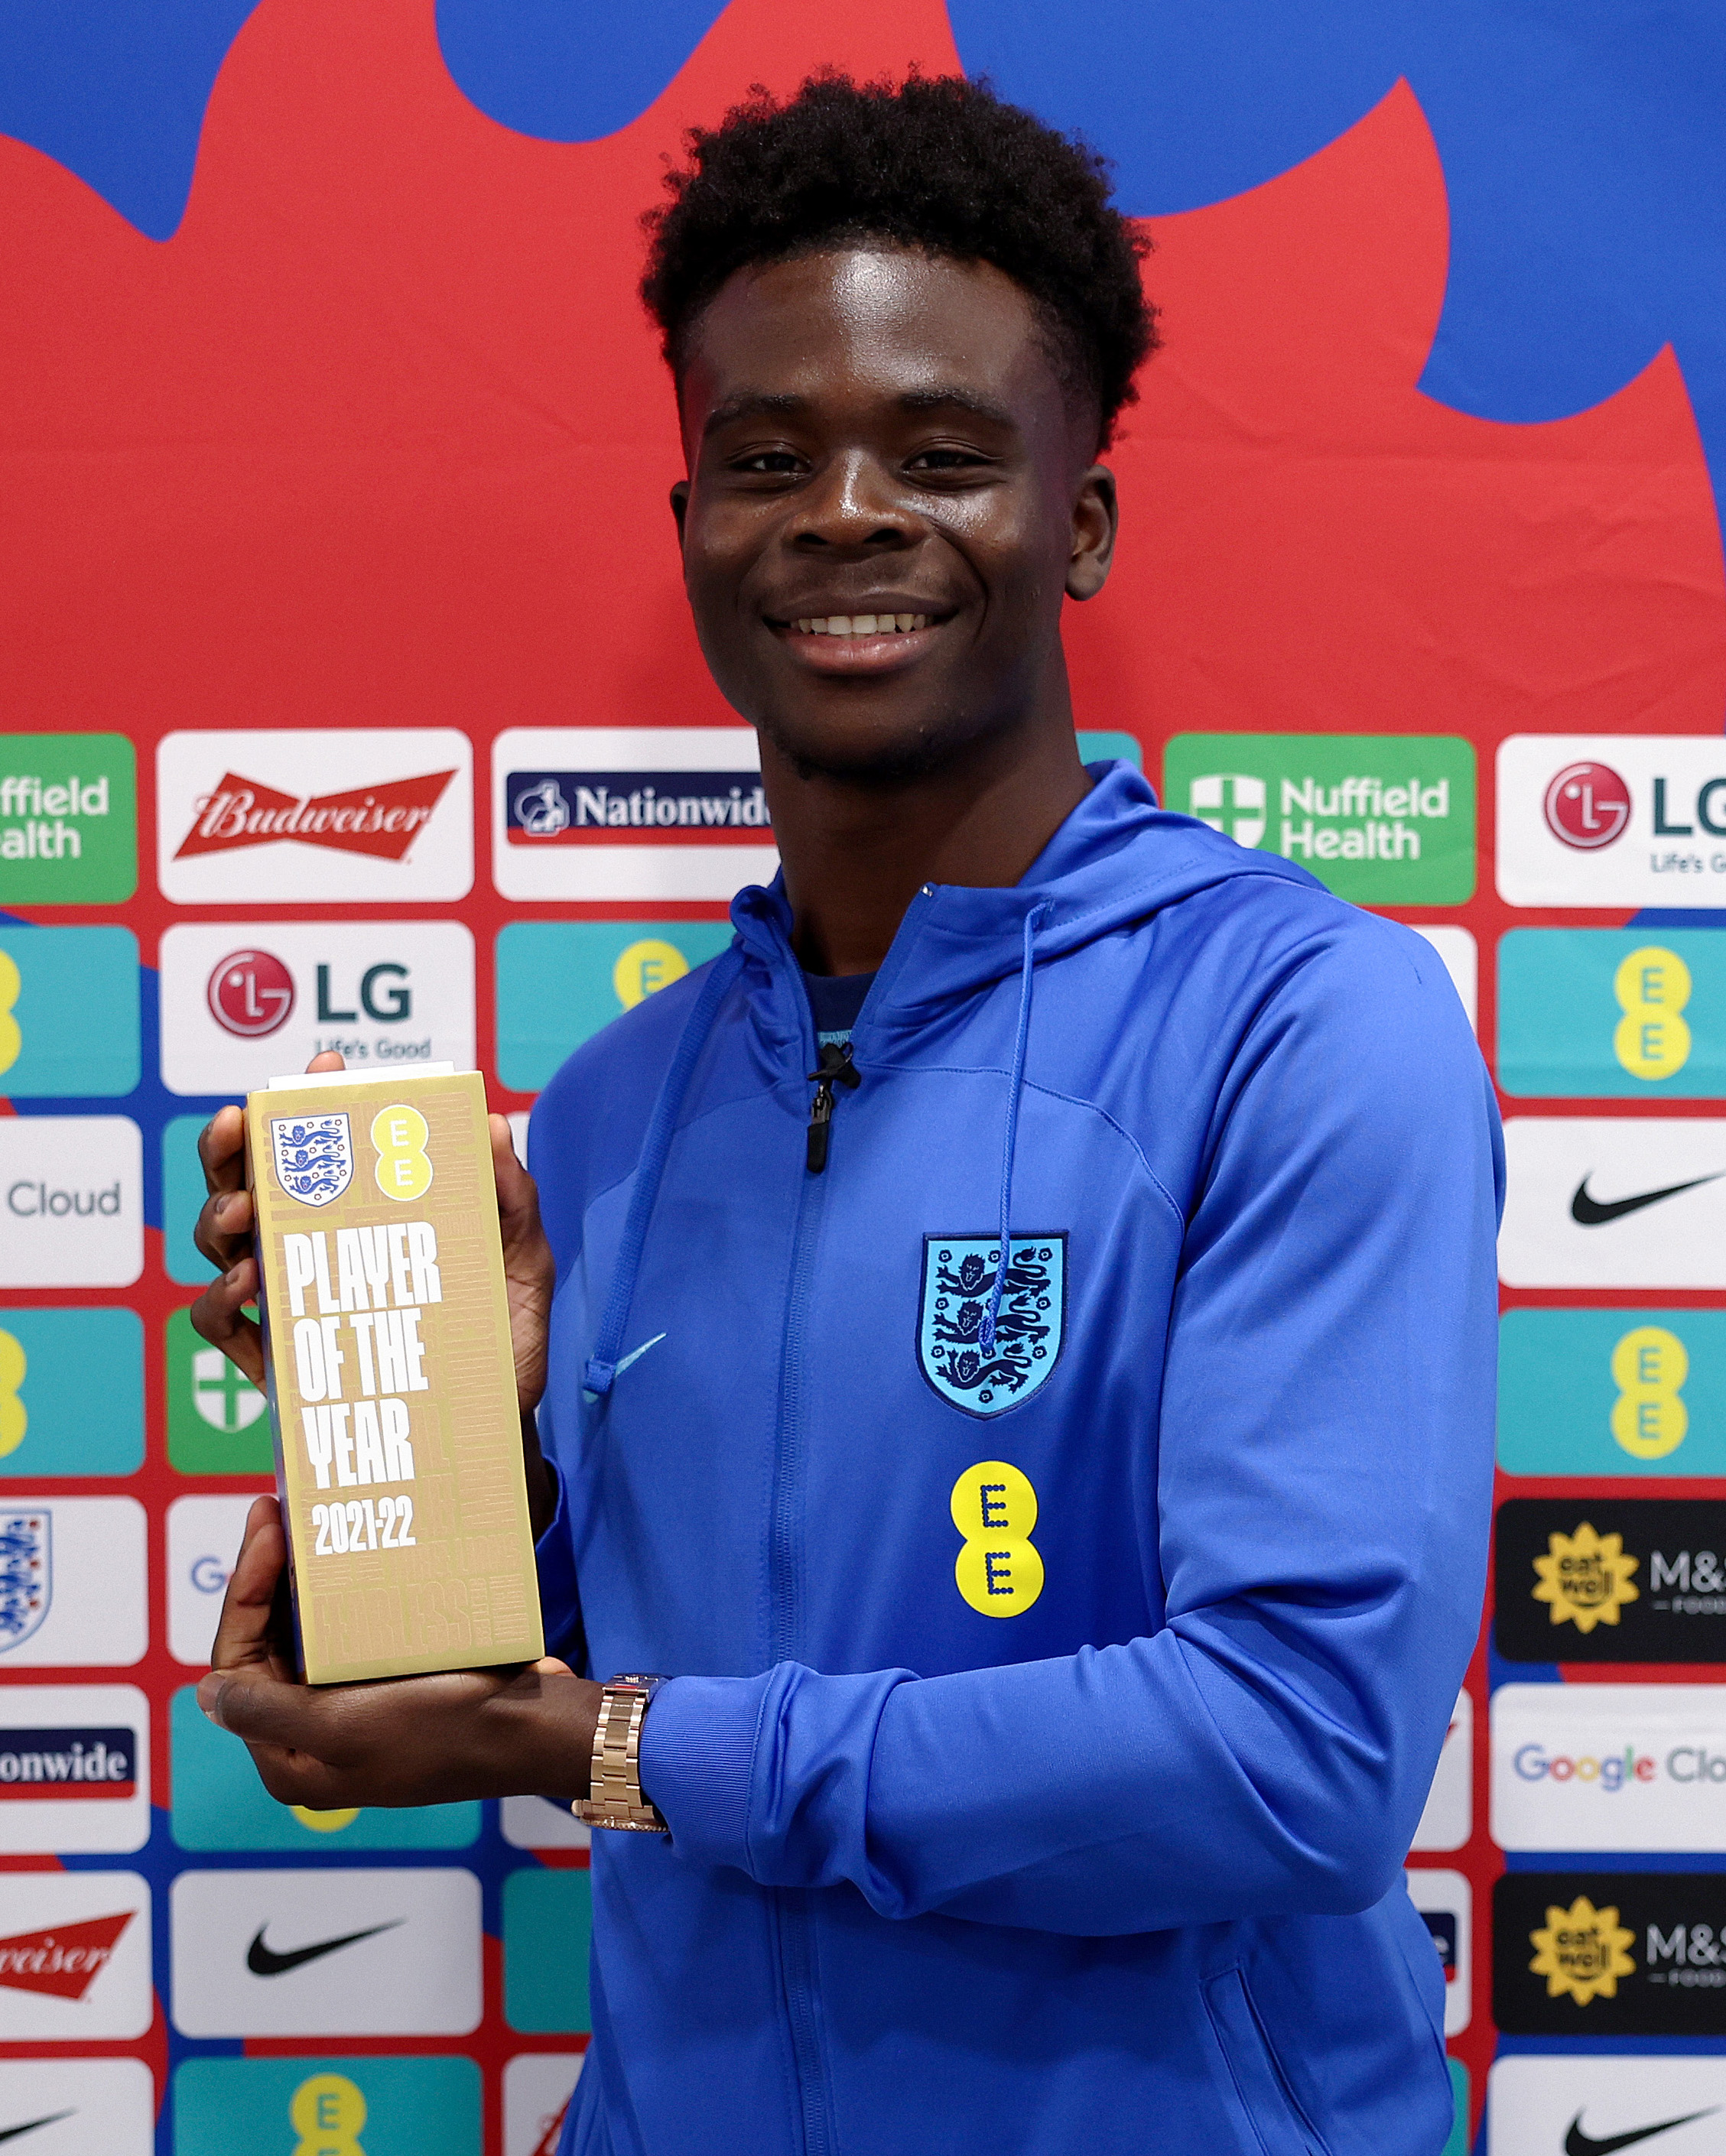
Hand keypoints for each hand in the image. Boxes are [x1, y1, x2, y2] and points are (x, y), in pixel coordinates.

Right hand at [188, 1051, 558, 1529]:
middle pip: (245, 1180)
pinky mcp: (278, 1360)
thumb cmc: (504, 1330)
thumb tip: (493, 1124)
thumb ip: (512, 1197)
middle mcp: (314, 1245)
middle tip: (235, 1129)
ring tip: (243, 1212)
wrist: (500, 1421)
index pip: (318, 1143)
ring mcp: (291, 1299)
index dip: (308, 1100)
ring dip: (218, 1217)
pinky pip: (221, 1325)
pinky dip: (221, 1300)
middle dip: (229, 1148)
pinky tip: (250, 1286)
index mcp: (366, 1209)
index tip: (320, 1068)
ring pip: (220, 1244)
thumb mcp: (522, 1259)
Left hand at [197, 1495, 602, 1805]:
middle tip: (275, 1509)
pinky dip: (340, 1587)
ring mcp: (351, 1704)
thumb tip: (206, 1692)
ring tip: (301, 1518)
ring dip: (298, 1577)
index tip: (264, 1533)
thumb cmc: (437, 1732)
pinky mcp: (389, 1679)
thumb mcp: (342, 1729)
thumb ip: (266, 1712)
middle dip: (265, 1577)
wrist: (530, 1729)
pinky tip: (347, 1547)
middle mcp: (312, 1733)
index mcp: (291, 1757)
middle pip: (266, 1643)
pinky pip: (348, 1625)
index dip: (242, 1597)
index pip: (238, 1667)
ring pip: (304, 1630)